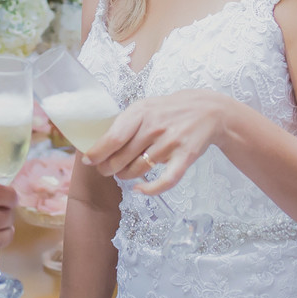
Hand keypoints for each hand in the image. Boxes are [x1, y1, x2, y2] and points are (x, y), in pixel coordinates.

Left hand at [83, 89, 237, 194]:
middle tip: (106, 170)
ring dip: (126, 176)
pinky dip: (150, 189)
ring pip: (138, 170)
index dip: (97, 153)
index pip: (112, 138)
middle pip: (122, 158)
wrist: (207, 110)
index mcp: (140, 113)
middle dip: (109, 168)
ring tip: (124, 173)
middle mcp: (154, 127)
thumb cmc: (169, 110)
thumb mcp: (144, 107)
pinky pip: (165, 181)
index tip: (89, 160)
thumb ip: (124, 123)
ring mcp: (170, 143)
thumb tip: (99, 144)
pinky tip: (140, 189)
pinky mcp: (185, 157)